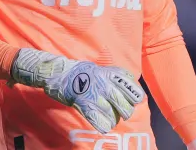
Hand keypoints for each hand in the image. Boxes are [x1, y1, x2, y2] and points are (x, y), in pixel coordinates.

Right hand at [10, 48, 144, 133]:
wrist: (60, 72)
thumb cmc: (82, 72)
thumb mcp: (103, 69)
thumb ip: (116, 78)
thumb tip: (131, 88)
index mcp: (112, 75)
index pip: (133, 90)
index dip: (135, 98)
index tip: (133, 101)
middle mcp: (106, 84)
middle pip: (126, 107)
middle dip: (125, 113)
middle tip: (121, 114)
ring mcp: (95, 94)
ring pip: (113, 116)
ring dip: (113, 121)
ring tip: (109, 119)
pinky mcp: (84, 103)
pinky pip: (99, 121)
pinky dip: (103, 126)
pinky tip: (103, 126)